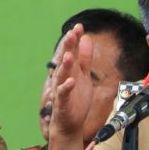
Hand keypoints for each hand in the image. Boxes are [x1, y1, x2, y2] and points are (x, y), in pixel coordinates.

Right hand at [48, 24, 93, 139]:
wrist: (70, 124)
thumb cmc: (76, 100)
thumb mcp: (84, 76)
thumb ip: (85, 58)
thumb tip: (87, 39)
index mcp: (70, 70)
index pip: (71, 51)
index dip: (74, 40)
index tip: (79, 26)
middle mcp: (63, 78)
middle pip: (65, 60)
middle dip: (68, 47)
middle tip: (71, 33)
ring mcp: (61, 90)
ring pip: (62, 75)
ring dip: (66, 65)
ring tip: (70, 55)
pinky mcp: (62, 103)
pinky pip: (63, 94)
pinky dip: (66, 87)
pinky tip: (71, 81)